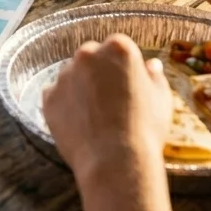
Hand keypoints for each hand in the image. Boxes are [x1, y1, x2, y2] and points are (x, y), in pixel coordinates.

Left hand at [42, 35, 170, 186]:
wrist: (115, 161)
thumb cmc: (145, 130)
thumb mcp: (161, 100)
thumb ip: (154, 77)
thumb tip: (151, 65)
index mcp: (118, 48)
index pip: (118, 48)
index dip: (124, 69)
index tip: (129, 86)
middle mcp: (87, 54)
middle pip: (92, 57)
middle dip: (99, 73)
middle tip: (112, 102)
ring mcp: (64, 74)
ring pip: (72, 76)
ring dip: (80, 88)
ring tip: (97, 118)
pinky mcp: (48, 95)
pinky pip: (56, 95)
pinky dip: (65, 105)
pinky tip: (81, 124)